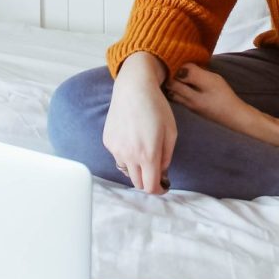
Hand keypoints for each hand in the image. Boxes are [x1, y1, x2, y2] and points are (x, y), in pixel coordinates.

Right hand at [103, 53, 175, 194]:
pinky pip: (117, 157)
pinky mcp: (107, 141)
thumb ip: (167, 157)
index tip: (163, 187)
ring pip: (126, 171)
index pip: (151, 187)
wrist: (133, 88)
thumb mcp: (171, 132)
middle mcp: (129, 155)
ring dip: (136, 168)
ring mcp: (115, 149)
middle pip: (137, 183)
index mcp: (148, 154)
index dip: (159, 190)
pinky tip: (132, 138)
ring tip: (143, 150)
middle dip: (148, 180)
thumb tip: (162, 173)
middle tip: (155, 170)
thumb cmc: (156, 107)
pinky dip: (126, 155)